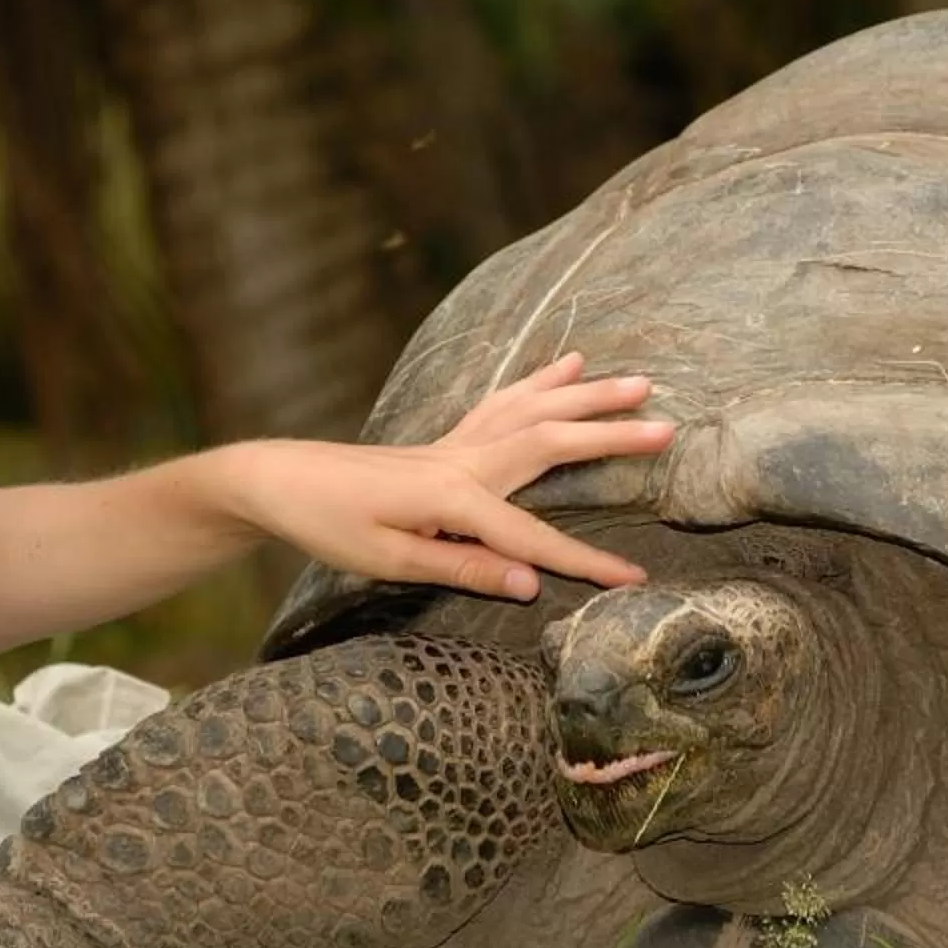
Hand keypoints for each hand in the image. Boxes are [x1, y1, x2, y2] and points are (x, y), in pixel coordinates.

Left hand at [229, 353, 672, 599]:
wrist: (280, 481)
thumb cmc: (329, 525)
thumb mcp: (388, 560)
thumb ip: (462, 565)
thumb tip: (529, 583)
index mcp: (452, 496)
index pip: (533, 538)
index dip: (585, 560)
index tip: (635, 578)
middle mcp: (463, 460)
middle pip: (550, 442)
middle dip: (610, 437)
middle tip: (667, 427)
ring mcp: (456, 443)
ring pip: (534, 410)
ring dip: (587, 395)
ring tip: (637, 380)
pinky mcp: (447, 440)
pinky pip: (505, 403)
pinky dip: (541, 381)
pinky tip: (569, 364)